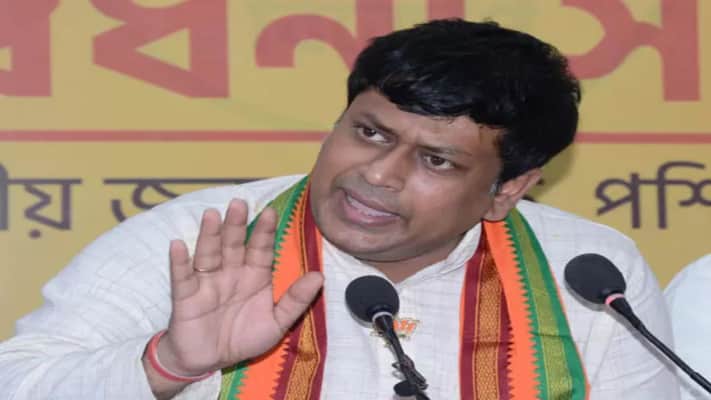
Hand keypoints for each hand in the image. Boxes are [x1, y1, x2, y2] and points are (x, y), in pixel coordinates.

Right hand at [156, 199, 323, 376]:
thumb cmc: (243, 338)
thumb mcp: (276, 324)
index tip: (270, 212)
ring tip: (212, 215)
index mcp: (254, 276)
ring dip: (209, 235)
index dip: (264, 232)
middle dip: (236, 224)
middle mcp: (231, 273)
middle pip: (233, 244)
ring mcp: (208, 282)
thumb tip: (319, 277)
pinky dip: (180, 262)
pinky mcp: (187, 296)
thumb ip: (296, 301)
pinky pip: (183, 277)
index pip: (260, 249)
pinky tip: (178, 245)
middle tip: (239, 203)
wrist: (208, 362)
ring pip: (209, 253)